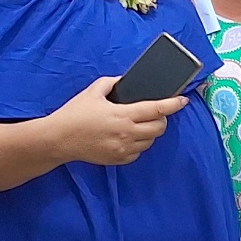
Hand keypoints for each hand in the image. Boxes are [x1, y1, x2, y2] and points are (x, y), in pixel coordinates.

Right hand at [50, 76, 185, 166]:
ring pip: (151, 141)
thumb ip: (112, 83)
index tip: (183, 100)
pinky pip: (139, 152)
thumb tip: (125, 81)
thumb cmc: (74, 114)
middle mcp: (126, 133)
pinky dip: (139, 144)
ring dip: (150, 132)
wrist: (57, 139)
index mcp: (122, 115)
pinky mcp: (119, 159)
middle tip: (155, 113)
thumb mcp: (92, 92)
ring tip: (139, 124)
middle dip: (162, 119)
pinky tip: (128, 136)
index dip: (173, 104)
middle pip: (159, 127)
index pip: (157, 110)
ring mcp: (123, 148)